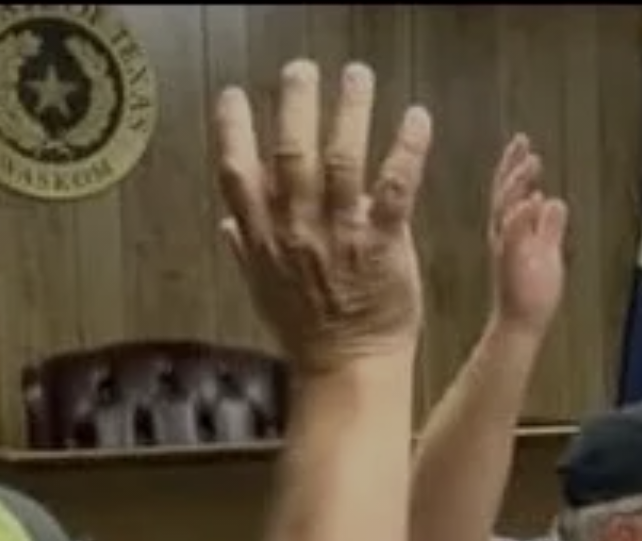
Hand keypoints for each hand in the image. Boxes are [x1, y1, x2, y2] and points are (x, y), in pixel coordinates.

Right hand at [213, 61, 428, 373]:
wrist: (349, 369)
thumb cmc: (309, 332)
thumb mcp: (264, 290)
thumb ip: (245, 250)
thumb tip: (224, 222)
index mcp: (263, 237)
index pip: (237, 173)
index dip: (232, 130)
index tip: (235, 95)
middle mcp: (296, 229)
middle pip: (289, 153)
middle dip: (295, 104)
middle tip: (303, 68)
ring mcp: (340, 235)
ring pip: (341, 160)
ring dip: (350, 111)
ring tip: (357, 76)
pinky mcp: (384, 244)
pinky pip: (396, 187)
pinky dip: (407, 148)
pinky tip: (416, 117)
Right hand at [487, 135, 568, 332]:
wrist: (522, 324)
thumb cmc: (533, 293)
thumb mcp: (547, 251)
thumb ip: (549, 227)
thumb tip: (553, 201)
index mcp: (511, 231)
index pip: (511, 193)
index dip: (515, 168)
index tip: (523, 144)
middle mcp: (504, 236)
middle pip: (504, 194)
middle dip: (513, 167)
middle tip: (523, 142)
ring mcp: (507, 249)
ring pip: (507, 210)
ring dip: (518, 184)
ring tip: (530, 163)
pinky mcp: (512, 264)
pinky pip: (514, 237)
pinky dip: (521, 217)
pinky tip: (531, 201)